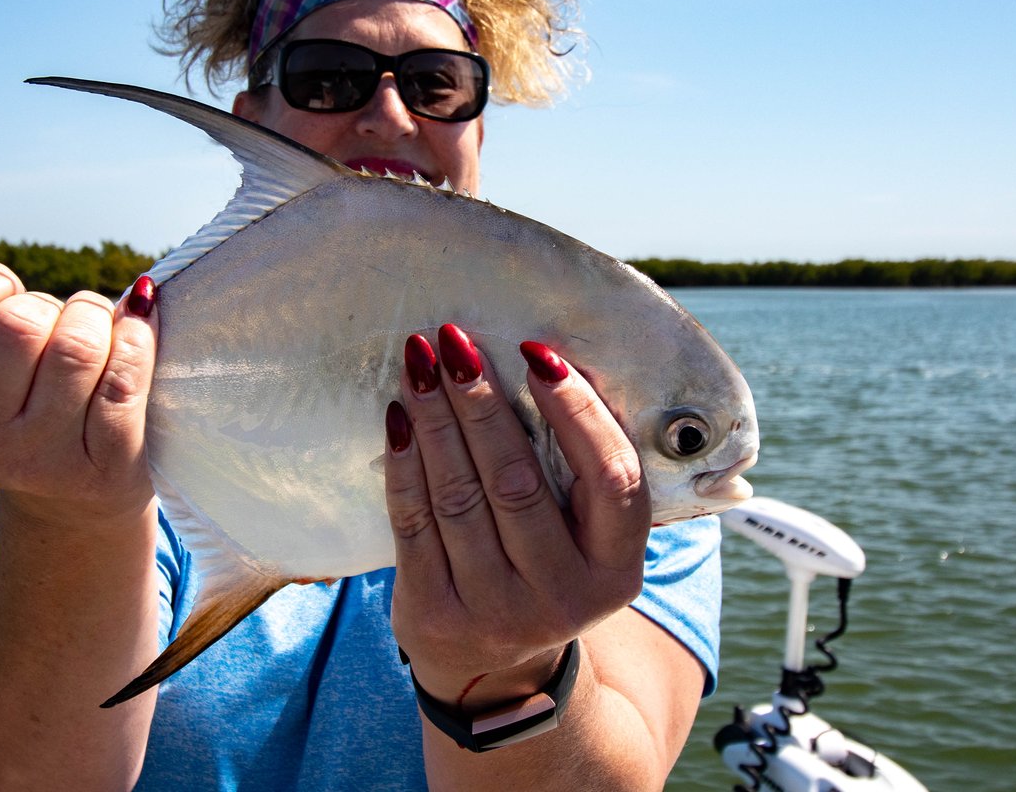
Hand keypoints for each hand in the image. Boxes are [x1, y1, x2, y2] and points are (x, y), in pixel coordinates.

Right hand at [0, 211, 159, 522]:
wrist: (72, 497)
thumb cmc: (18, 402)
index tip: (4, 291)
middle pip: (16, 324)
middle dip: (46, 304)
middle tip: (53, 321)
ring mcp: (35, 461)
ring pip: (76, 344)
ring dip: (94, 317)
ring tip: (93, 331)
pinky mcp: (101, 468)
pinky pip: (126, 373)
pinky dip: (137, 339)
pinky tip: (132, 338)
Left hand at [382, 324, 649, 707]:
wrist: (495, 674)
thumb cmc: (545, 570)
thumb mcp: (586, 541)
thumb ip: (579, 473)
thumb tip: (543, 360)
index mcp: (616, 568)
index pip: (611, 479)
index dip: (577, 412)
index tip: (537, 352)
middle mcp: (562, 595)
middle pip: (517, 481)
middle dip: (482, 403)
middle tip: (455, 342)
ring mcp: (495, 610)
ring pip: (460, 496)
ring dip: (435, 420)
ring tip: (419, 363)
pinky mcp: (433, 613)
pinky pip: (412, 521)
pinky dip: (404, 462)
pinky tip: (398, 416)